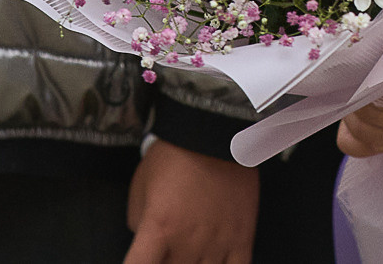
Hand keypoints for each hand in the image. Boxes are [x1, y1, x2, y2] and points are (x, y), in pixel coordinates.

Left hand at [125, 139, 257, 263]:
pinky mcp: (242, 239)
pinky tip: (215, 262)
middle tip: (165, 246)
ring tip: (189, 251)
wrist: (214, 132)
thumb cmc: (172, 157)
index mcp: (158, 230)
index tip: (140, 262)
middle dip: (165, 261)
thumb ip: (139, 226)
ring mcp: (217, 244)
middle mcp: (187, 243)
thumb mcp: (140, 189)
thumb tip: (148, 247)